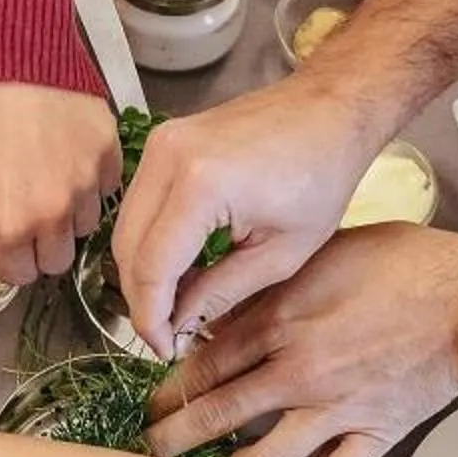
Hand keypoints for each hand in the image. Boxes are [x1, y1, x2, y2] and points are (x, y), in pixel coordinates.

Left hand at [0, 82, 122, 282]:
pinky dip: (94, 182)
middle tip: (35, 218)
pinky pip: (107, 188)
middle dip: (44, 246)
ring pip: (86, 226)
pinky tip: (77, 158)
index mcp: (10, 221)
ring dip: (72, 214)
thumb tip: (13, 227)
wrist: (13, 51)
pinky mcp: (110, 154)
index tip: (11, 248)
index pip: (20, 274)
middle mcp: (53, 213)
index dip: (13, 262)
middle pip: (58, 260)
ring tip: (58, 181)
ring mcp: (87, 184)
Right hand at [111, 74, 394, 356]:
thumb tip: (178, 326)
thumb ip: (221, 293)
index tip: (164, 349)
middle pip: (127, 248)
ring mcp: (160, 143)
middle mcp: (167, 157)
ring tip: (179, 303)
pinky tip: (182, 266)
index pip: (151, 269)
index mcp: (200, 186)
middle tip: (170, 333)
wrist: (332, 108)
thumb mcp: (281, 253)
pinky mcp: (163, 140)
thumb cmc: (322, 175)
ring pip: (125, 227)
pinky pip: (140, 203)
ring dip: (144, 271)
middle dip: (142, 299)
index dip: (151, 318)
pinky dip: (151, 240)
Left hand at [146, 227, 457, 456]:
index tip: (152, 399)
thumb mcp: (320, 255)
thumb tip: (223, 310)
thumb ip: (269, 288)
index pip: (200, 365)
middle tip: (153, 444)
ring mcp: (334, 408)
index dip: (168, 388)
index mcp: (278, 322)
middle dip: (171, 436)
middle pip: (213, 415)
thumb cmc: (403, 264)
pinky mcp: (373, 433)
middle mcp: (297, 371)